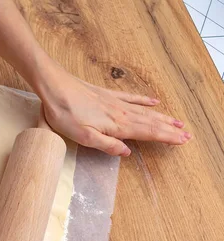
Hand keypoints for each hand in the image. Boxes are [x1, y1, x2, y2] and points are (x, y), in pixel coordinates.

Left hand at [37, 67, 190, 155]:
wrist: (54, 86)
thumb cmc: (64, 113)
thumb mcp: (83, 136)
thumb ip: (106, 145)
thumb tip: (127, 152)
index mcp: (116, 125)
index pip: (147, 133)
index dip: (165, 138)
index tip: (181, 142)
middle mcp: (120, 113)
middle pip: (150, 123)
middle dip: (169, 130)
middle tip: (187, 135)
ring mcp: (114, 102)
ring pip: (144, 112)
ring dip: (162, 118)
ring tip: (177, 122)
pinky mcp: (106, 94)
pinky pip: (131, 98)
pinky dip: (144, 101)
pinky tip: (154, 101)